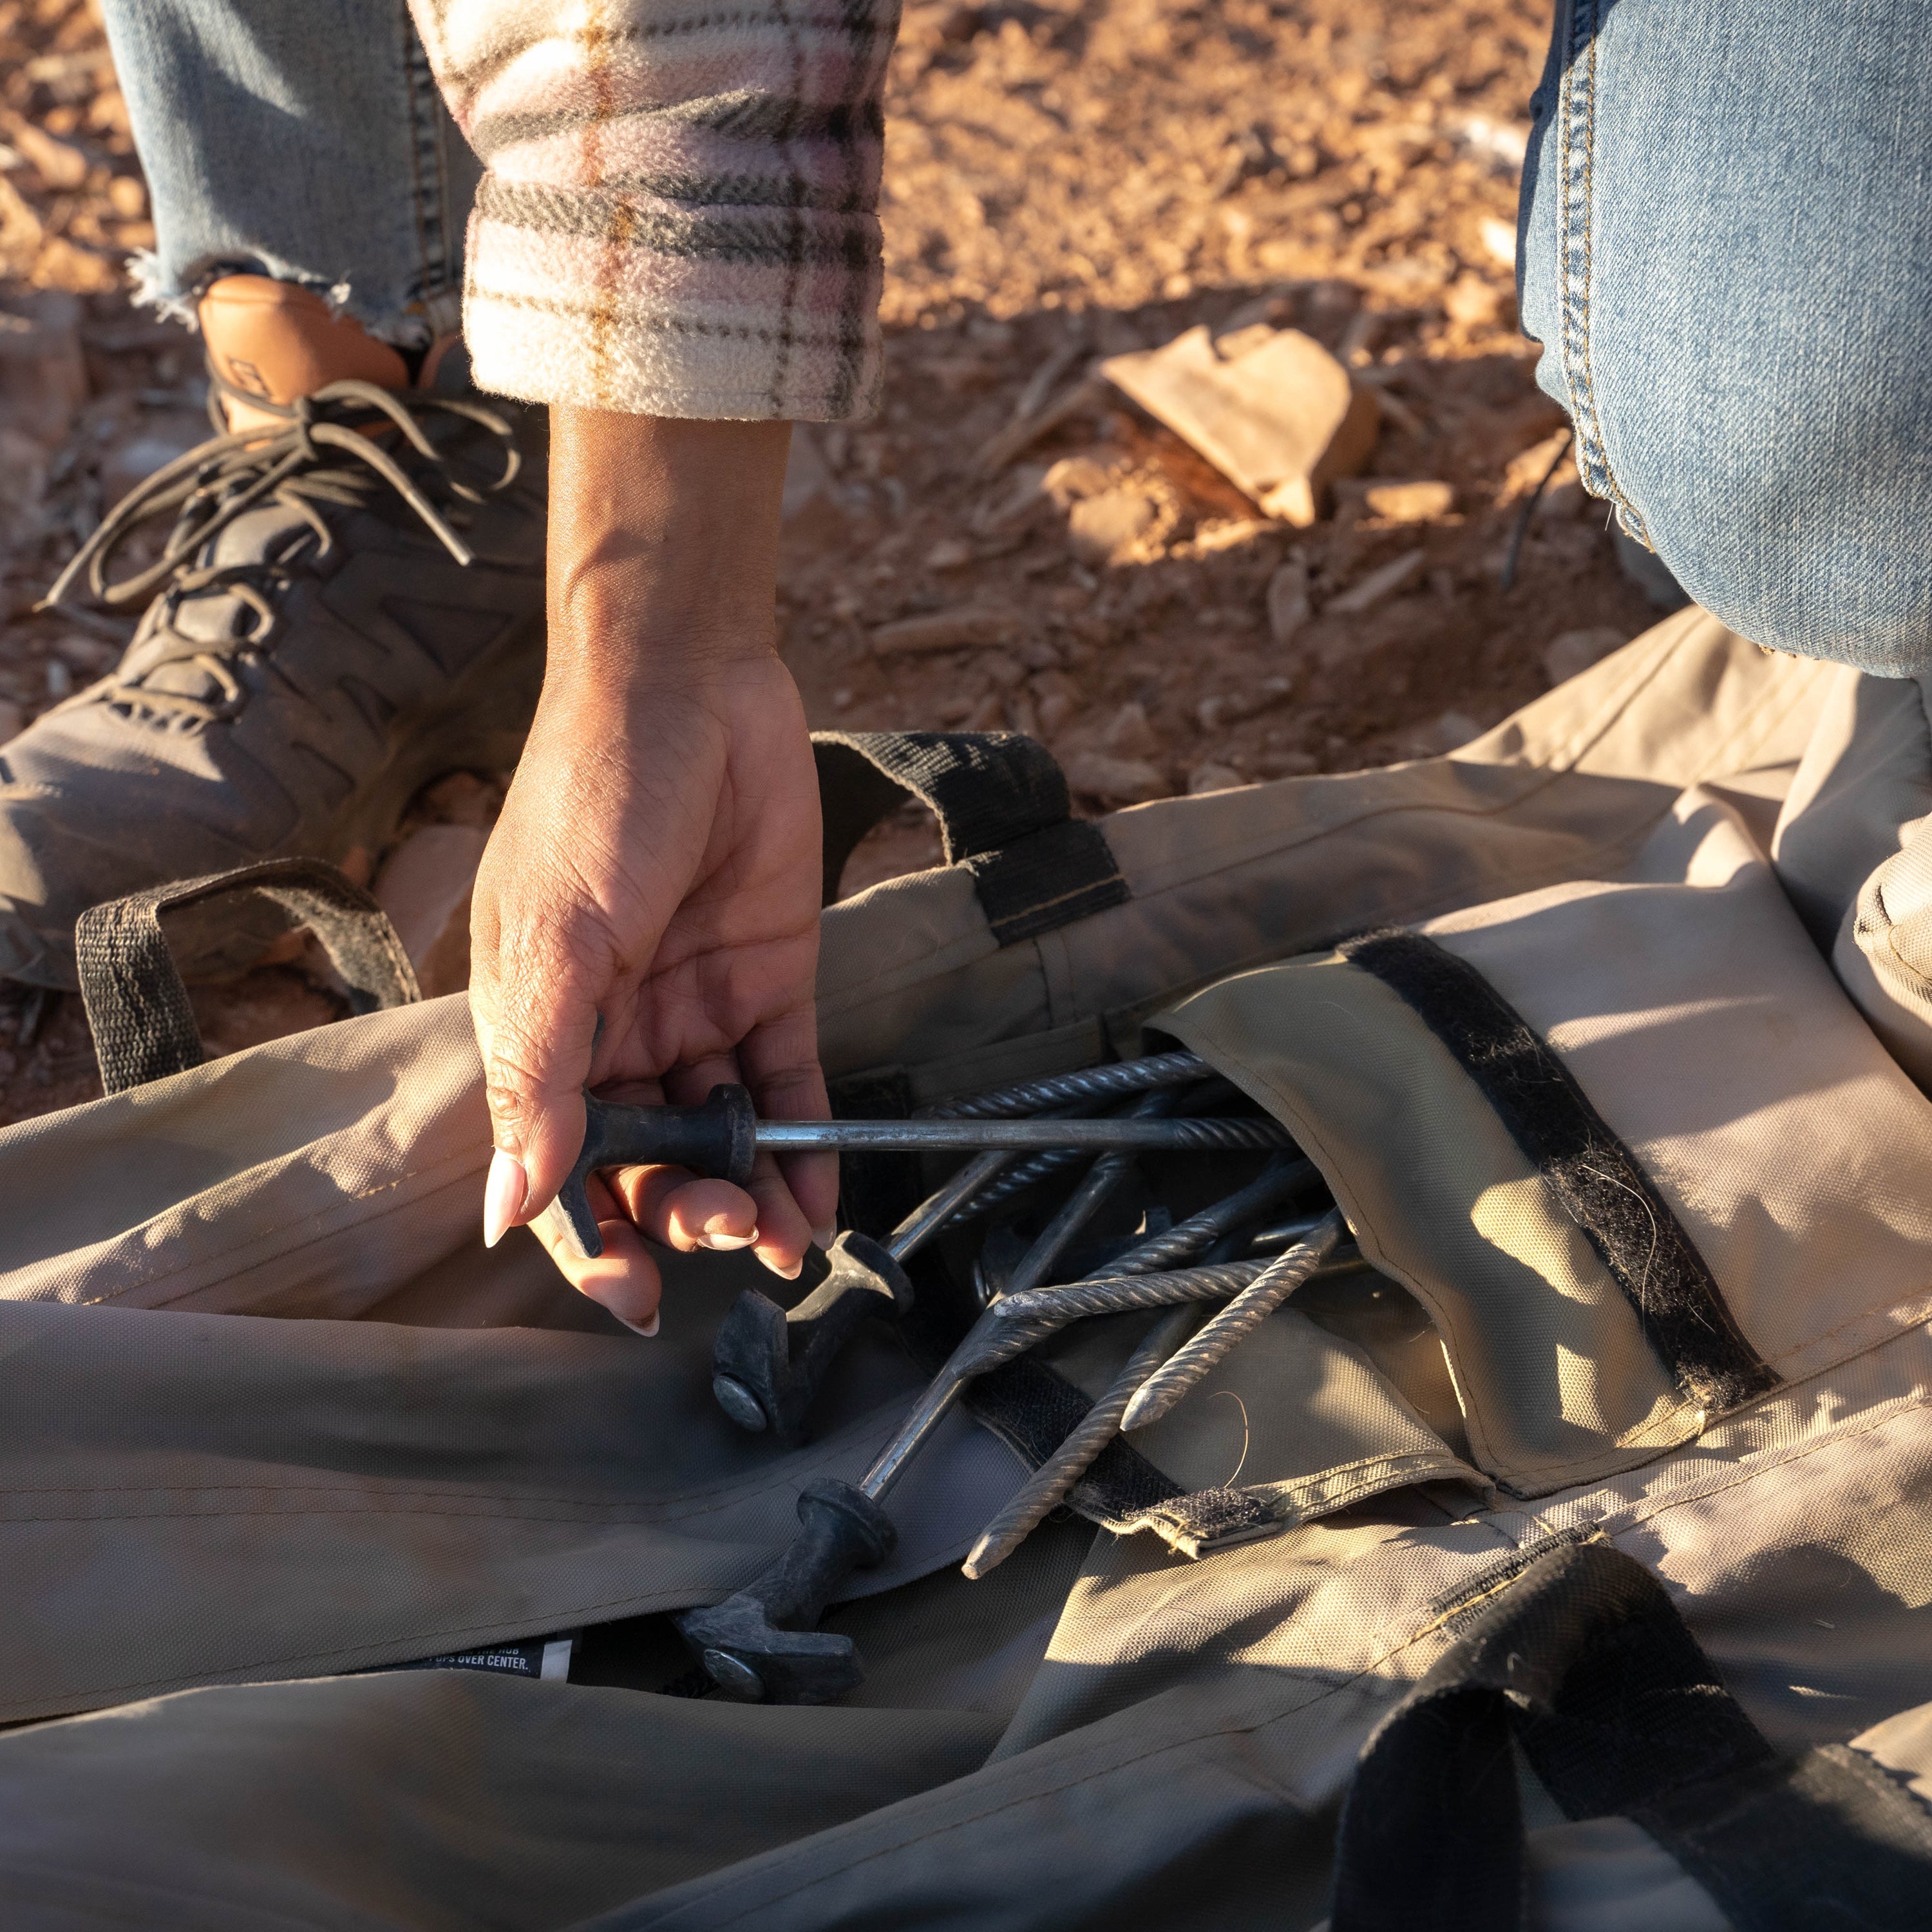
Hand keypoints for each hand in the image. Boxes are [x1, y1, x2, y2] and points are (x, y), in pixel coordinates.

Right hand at [468, 407, 836, 1331]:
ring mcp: (695, 1011)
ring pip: (722, 1135)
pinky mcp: (771, 985)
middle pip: (648, 1159)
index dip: (590, 1236)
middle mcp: (617, 1034)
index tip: (630, 1295)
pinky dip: (804, 1144)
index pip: (560, 1163)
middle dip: (682, 1212)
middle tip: (723, 1233)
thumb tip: (506, 1208)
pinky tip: (820, 1197)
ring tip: (782, 1240)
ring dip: (748, 1196)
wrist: (691, 689)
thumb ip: (541, 1078)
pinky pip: (787, 1085)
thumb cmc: (592, 801)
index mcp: (541, 1030)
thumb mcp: (553, 944)